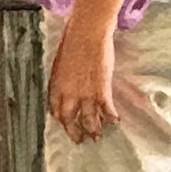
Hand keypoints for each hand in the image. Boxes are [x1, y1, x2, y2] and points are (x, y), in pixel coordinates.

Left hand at [47, 24, 117, 142]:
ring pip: (89, 119)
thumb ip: (62, 80)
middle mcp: (68, 94)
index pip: (56, 111)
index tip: (67, 124)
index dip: (62, 120)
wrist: (87, 31)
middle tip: (81, 140)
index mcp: (56, 86)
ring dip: (94, 130)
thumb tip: (66, 89)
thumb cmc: (72, 42)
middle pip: (70, 121)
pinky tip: (115, 121)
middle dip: (75, 133)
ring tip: (98, 136)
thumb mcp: (60, 63)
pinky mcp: (101, 89)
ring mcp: (85, 93)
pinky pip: (106, 109)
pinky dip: (111, 117)